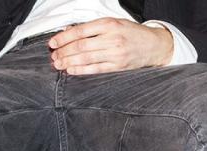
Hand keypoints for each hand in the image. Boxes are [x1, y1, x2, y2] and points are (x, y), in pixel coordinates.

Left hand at [49, 18, 173, 74]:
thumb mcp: (113, 23)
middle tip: (54, 56)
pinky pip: (96, 69)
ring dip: (69, 62)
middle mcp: (112, 38)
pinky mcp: (119, 66)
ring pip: (86, 58)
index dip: (63, 38)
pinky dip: (81, 70)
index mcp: (109, 24)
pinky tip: (71, 70)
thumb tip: (68, 32)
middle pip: (81, 46)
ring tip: (58, 64)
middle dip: (64, 52)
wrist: (154, 45)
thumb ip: (92, 28)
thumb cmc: (131, 33)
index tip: (52, 43)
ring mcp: (116, 53)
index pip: (80, 31)